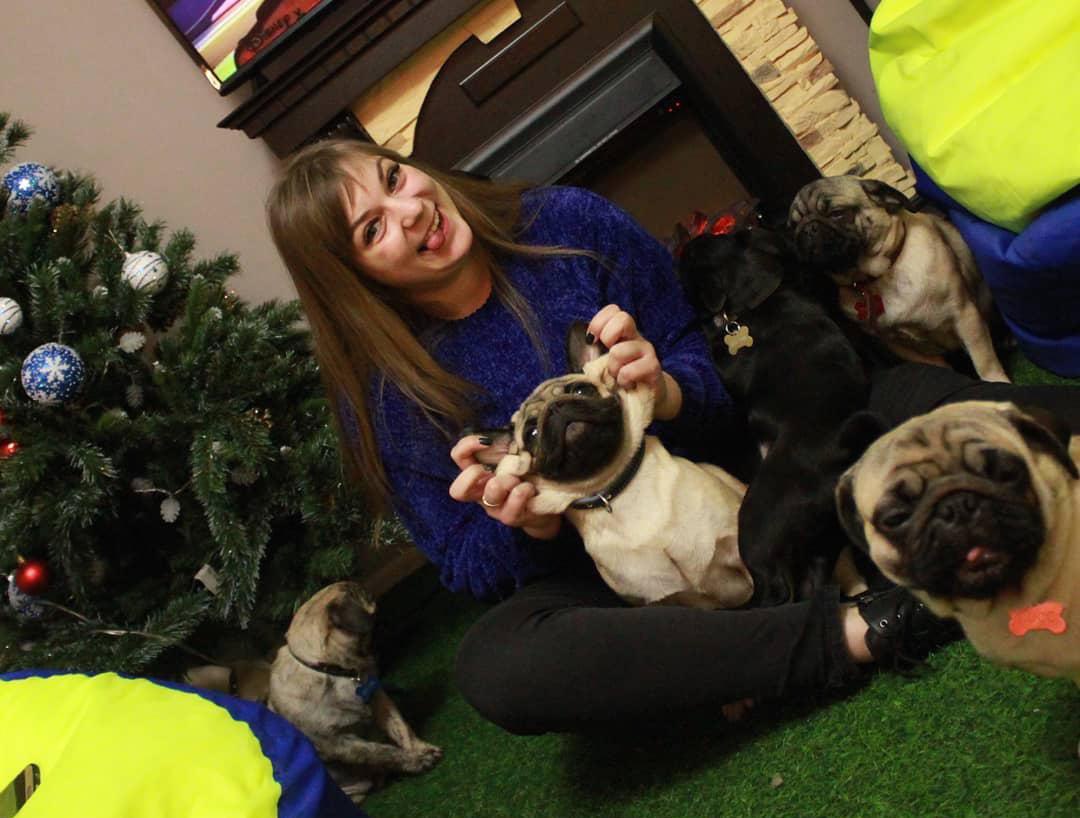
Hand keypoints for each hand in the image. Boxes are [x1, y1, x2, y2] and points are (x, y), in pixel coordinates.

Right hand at [448, 435, 561, 539]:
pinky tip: (530, 488)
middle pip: (457, 491)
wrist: (546, 503)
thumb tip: (516, 419)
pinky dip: (521, 494)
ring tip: (519, 478)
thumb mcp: (515, 455)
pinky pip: (510, 509)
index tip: (487, 440)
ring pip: (489, 495)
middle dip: (474, 476)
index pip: (458, 458)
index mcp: (478, 474)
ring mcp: (495, 508)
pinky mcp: (511, 518)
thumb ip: (510, 440)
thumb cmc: (526, 474)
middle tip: (492, 470)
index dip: (466, 446)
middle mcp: (481, 493)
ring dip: (505, 482)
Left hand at [587, 304, 681, 418]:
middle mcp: (636, 337)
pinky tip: (626, 384)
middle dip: (607, 337)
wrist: (648, 396)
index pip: (613, 310)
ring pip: (619, 350)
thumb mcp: (606, 361)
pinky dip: (623, 380)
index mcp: (623, 333)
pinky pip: (629, 371)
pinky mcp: (653, 368)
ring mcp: (646, 351)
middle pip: (623, 318)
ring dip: (612, 368)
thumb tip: (582, 349)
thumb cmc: (622, 377)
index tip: (593, 341)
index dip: (599, 322)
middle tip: (607, 356)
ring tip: (616, 377)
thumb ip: (595, 352)